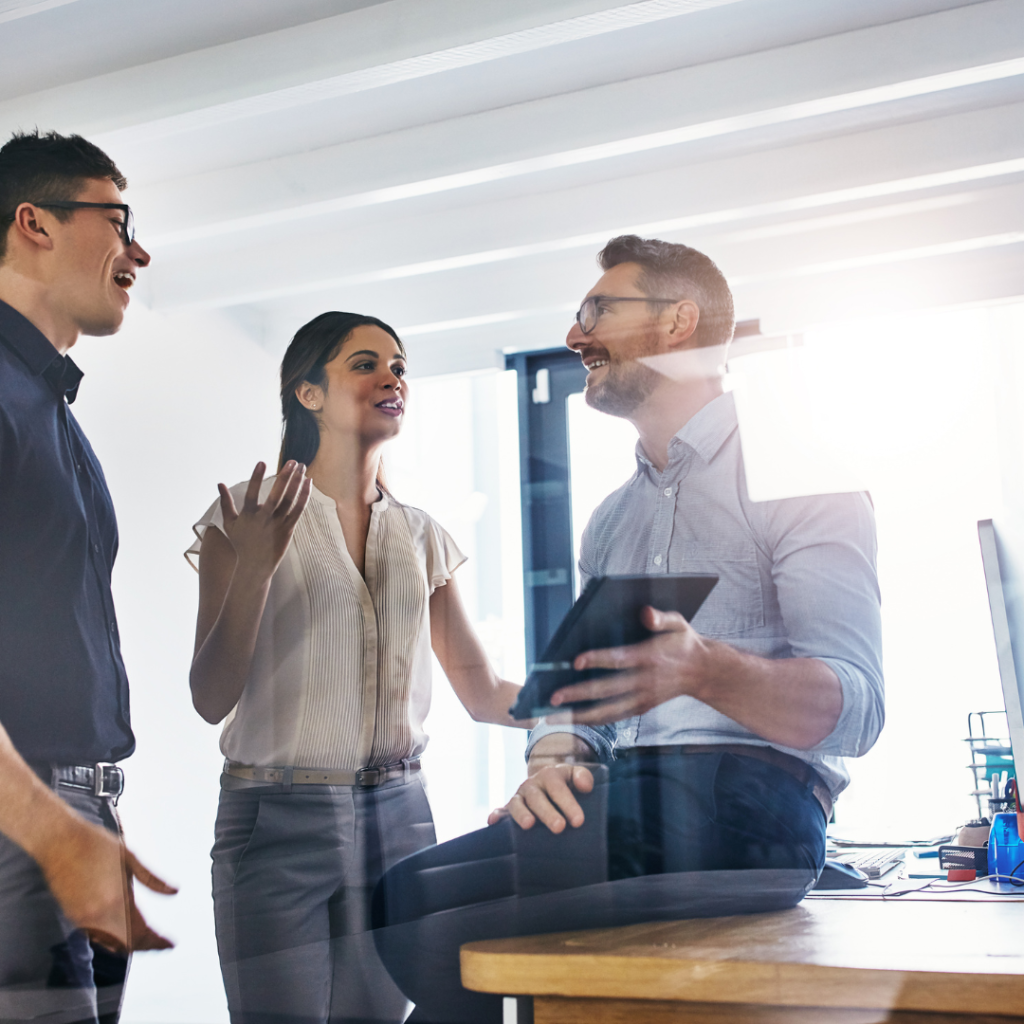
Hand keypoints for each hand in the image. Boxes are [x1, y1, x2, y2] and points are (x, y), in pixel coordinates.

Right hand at [40, 818, 176, 953]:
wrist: (59, 841)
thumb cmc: (97, 844)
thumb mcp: (130, 857)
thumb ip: (152, 879)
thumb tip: (175, 892)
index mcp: (116, 900)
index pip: (140, 933)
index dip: (156, 942)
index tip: (170, 944)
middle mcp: (98, 915)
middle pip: (126, 944)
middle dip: (146, 945)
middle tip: (162, 943)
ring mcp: (82, 918)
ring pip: (110, 943)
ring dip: (129, 944)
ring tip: (148, 939)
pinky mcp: (72, 916)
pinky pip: (96, 937)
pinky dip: (112, 939)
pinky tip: (123, 932)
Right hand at [218, 461, 310, 579]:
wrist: (255, 566)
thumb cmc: (241, 543)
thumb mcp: (230, 524)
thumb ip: (225, 503)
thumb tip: (219, 483)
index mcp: (248, 515)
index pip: (251, 493)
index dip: (255, 478)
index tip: (261, 462)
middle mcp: (264, 519)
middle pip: (276, 495)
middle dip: (284, 477)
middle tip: (292, 461)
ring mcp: (277, 524)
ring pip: (290, 500)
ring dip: (297, 482)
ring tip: (301, 466)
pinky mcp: (288, 529)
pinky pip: (298, 510)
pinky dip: (304, 496)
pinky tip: (308, 482)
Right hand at [487, 764, 593, 832]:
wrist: (546, 781)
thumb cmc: (566, 784)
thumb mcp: (575, 775)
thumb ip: (583, 777)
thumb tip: (586, 786)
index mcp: (549, 775)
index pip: (558, 788)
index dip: (568, 804)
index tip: (579, 821)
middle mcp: (532, 785)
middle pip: (538, 798)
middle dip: (548, 813)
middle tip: (559, 828)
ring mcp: (519, 797)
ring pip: (517, 804)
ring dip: (522, 814)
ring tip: (529, 825)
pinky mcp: (508, 808)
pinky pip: (500, 811)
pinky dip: (496, 816)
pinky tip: (493, 823)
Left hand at [549, 605, 710, 724]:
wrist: (703, 672)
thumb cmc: (684, 643)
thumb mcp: (679, 623)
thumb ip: (661, 618)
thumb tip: (645, 612)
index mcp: (650, 657)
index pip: (619, 659)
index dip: (597, 659)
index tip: (575, 661)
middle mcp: (645, 681)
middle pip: (607, 689)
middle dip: (578, 695)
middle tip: (553, 697)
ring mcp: (643, 697)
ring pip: (608, 710)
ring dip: (580, 715)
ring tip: (554, 717)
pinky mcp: (642, 707)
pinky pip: (615, 717)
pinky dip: (594, 720)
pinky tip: (574, 720)